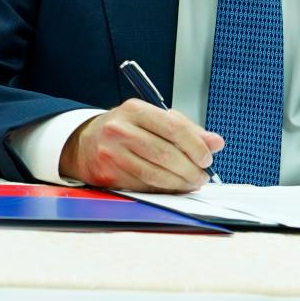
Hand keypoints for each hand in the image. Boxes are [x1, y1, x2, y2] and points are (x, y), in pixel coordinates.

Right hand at [59, 99, 223, 192]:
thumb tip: (216, 143)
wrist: (84, 143)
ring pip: (155, 175)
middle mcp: (120, 130)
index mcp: (134, 110)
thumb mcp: (153, 119)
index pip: (174, 127)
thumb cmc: (126, 129)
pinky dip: (163, 190)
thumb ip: (186, 129)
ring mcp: (111, 154)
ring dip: (180, 183)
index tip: (207, 158)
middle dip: (191, 169)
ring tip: (192, 183)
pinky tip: (172, 187)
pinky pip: (143, 187)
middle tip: (202, 176)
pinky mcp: (107, 175)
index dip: (196, 146)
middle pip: (166, 154)